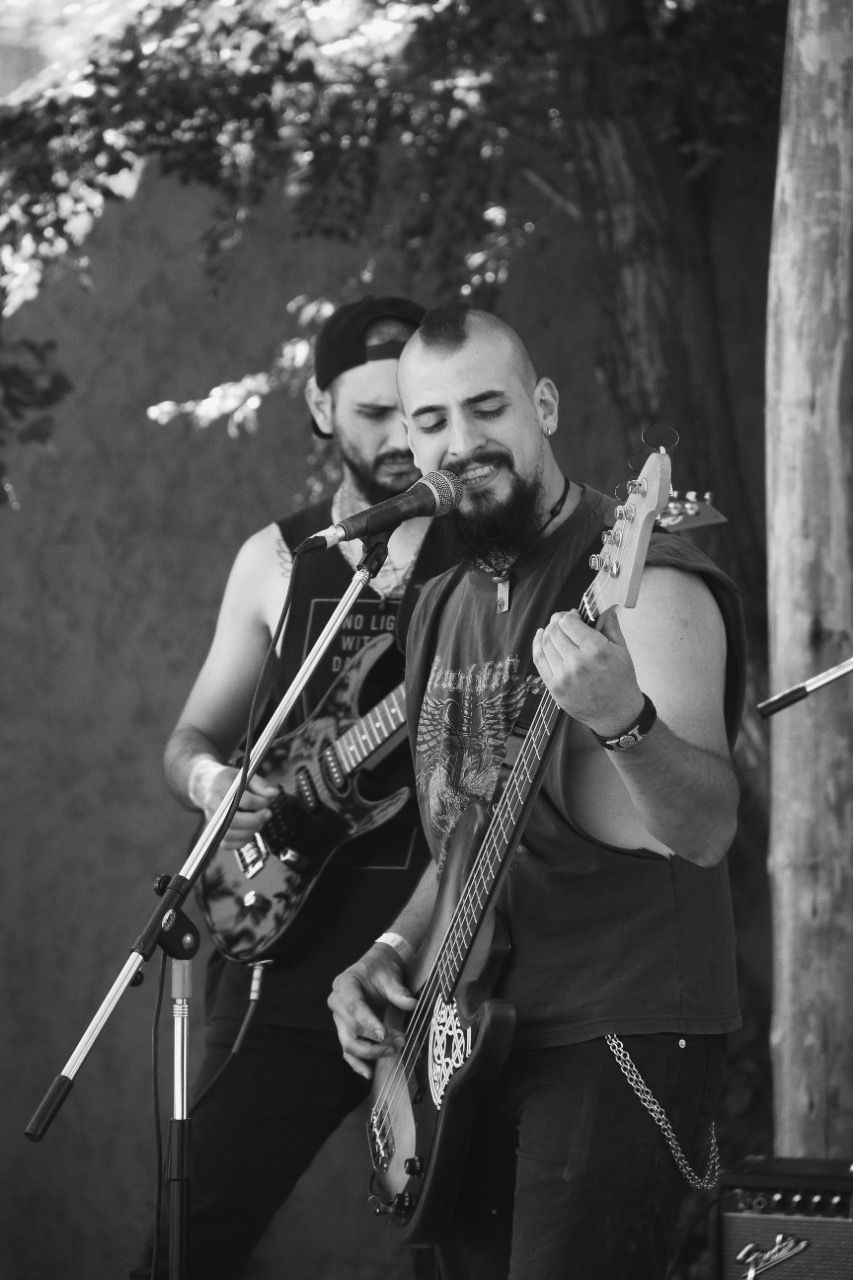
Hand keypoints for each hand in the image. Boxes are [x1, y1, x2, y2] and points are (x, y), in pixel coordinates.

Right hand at [194, 762, 279, 851]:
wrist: (206, 785)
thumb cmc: (228, 780)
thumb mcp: (244, 775)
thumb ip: (260, 785)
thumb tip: (274, 793)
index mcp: (221, 786)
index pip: (243, 800)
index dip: (260, 803)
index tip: (267, 801)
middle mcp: (213, 804)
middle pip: (235, 821)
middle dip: (256, 820)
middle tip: (267, 814)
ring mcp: (212, 819)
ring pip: (231, 834)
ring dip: (251, 831)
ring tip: (259, 822)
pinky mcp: (214, 830)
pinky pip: (226, 844)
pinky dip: (241, 842)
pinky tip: (249, 832)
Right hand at [328, 943, 416, 1079]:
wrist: (374, 968)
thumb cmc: (380, 969)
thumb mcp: (390, 975)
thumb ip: (398, 991)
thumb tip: (411, 1004)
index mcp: (345, 985)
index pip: (354, 1007)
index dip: (368, 1023)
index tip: (384, 1035)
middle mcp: (337, 1003)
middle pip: (351, 1029)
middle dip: (374, 1041)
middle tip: (399, 1042)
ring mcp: (339, 1019)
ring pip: (348, 1043)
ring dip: (370, 1052)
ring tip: (393, 1051)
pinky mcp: (345, 1030)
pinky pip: (347, 1050)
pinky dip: (357, 1063)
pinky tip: (368, 1073)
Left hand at [532, 606, 644, 736]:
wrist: (616, 714)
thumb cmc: (621, 682)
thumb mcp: (622, 651)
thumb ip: (610, 626)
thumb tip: (604, 607)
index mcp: (596, 651)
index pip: (568, 622)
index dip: (569, 615)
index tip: (573, 615)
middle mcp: (577, 663)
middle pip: (555, 631)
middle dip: (557, 621)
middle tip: (562, 620)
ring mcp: (563, 677)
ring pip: (545, 644)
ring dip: (548, 632)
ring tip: (555, 629)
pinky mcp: (554, 687)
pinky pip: (539, 660)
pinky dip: (537, 645)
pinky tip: (541, 638)